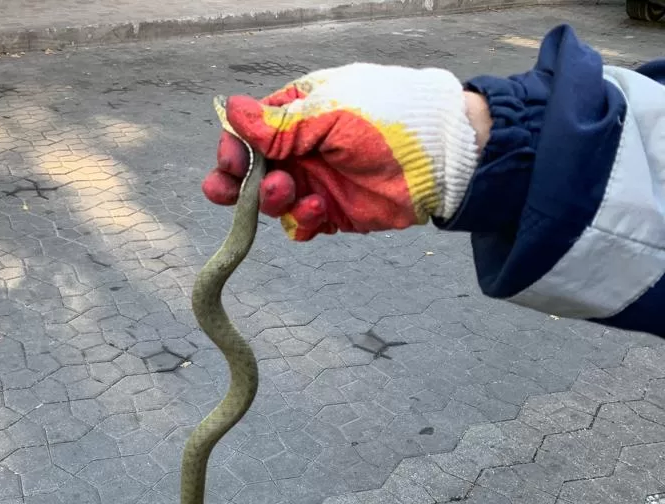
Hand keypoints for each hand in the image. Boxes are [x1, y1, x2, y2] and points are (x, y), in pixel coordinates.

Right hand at [202, 64, 483, 239]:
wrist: (442, 159)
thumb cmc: (391, 120)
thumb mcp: (331, 114)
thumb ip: (280, 124)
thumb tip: (231, 111)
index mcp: (299, 114)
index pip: (250, 131)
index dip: (233, 148)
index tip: (230, 161)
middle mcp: (302, 149)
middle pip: (251, 170)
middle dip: (236, 183)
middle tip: (229, 192)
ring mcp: (316, 181)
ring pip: (271, 200)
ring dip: (272, 199)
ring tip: (291, 193)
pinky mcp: (332, 212)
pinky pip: (299, 225)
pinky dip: (300, 222)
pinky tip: (317, 211)